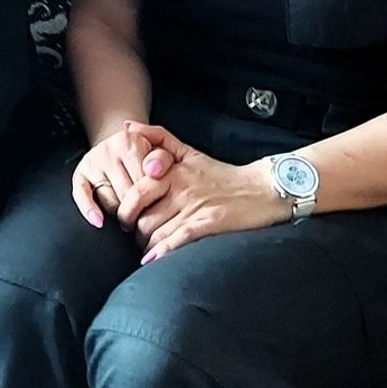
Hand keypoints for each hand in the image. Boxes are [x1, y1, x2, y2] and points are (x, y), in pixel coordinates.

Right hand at [71, 120, 174, 227]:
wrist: (119, 147)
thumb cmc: (145, 155)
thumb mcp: (160, 151)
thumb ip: (163, 159)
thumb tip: (153, 171)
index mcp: (129, 140)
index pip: (145, 181)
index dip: (155, 197)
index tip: (160, 200)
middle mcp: (107, 148)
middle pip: (127, 194)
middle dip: (139, 208)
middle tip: (146, 212)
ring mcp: (91, 162)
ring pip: (109, 201)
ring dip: (121, 213)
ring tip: (131, 211)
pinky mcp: (79, 173)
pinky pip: (81, 195)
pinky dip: (89, 210)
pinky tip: (98, 221)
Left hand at [114, 123, 287, 261]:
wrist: (261, 189)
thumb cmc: (221, 173)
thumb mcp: (188, 150)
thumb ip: (157, 137)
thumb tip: (127, 126)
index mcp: (172, 172)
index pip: (135, 193)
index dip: (125, 210)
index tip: (125, 218)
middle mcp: (180, 189)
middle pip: (142, 217)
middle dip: (133, 231)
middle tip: (134, 236)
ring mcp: (193, 208)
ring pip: (156, 233)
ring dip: (146, 246)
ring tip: (146, 249)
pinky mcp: (207, 224)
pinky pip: (176, 241)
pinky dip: (161, 253)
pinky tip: (153, 260)